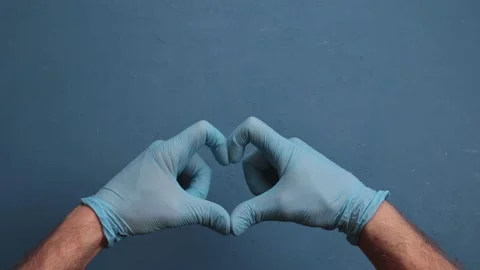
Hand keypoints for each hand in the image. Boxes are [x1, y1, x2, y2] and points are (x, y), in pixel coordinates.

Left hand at [82, 121, 230, 246]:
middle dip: (198, 186)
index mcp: (170, 151)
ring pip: (187, 172)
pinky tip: (169, 204)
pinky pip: (176, 176)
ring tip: (174, 207)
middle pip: (198, 162)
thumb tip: (229, 223)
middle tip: (185, 205)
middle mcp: (164, 150)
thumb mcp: (178, 211)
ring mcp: (156, 160)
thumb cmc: (137, 207)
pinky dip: (179, 191)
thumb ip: (208, 214)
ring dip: (188, 191)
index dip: (220, 143)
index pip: (203, 131)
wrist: (105, 216)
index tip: (226, 162)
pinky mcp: (152, 170)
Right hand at [228, 117, 388, 243]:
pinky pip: (276, 176)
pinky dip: (277, 189)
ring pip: (265, 170)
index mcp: (283, 148)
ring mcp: (295, 158)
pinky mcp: (300, 169)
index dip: (233, 141)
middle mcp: (288, 148)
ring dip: (267, 189)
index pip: (251, 128)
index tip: (231, 162)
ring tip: (286, 201)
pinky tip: (291, 200)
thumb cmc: (323, 198)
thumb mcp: (282, 205)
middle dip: (257, 183)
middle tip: (275, 199)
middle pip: (253, 159)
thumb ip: (252, 212)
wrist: (354, 206)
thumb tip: (231, 224)